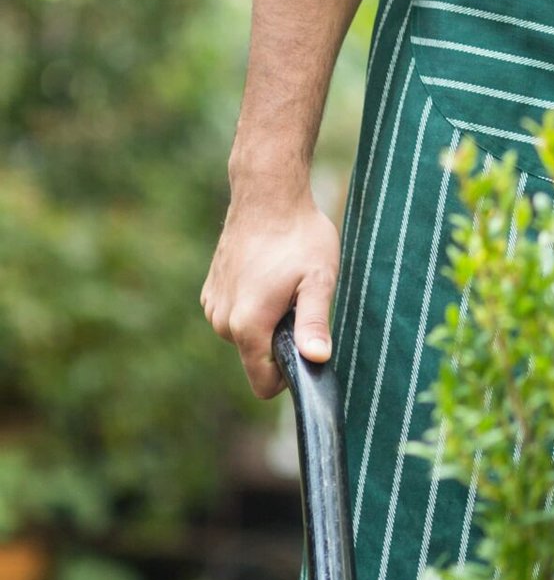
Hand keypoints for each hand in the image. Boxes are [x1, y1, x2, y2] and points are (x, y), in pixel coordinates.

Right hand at [202, 186, 339, 400]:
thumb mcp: (318, 280)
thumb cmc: (299, 236)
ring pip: (247, 336)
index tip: (305, 344)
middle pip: (257, 358)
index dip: (290, 374)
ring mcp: (213, 306)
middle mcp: (222, 322)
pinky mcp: (211, 292)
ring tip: (282, 282)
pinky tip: (266, 274)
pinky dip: (253, 304)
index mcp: (247, 326)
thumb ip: (313, 323)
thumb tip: (316, 359)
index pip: (264, 385)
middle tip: (297, 299)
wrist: (267, 195)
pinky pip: (236, 316)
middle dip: (280, 339)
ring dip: (267, 320)